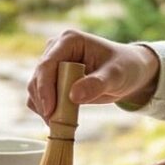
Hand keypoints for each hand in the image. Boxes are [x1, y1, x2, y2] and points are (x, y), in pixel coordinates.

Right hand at [27, 29, 159, 118]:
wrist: (129, 73)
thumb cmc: (125, 67)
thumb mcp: (116, 75)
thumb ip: (97, 84)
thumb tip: (73, 96)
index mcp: (69, 41)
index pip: (47, 64)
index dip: (45, 88)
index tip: (50, 110)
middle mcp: (56, 50)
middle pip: (37, 78)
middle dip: (44, 101)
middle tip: (56, 123)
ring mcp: (53, 65)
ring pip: (35, 90)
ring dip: (44, 108)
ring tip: (61, 123)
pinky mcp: (53, 80)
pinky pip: (40, 97)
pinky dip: (46, 111)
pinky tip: (59, 120)